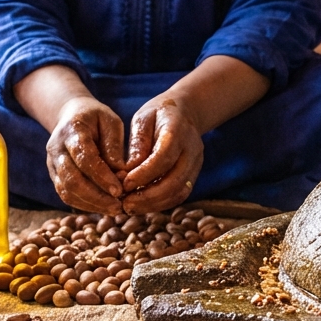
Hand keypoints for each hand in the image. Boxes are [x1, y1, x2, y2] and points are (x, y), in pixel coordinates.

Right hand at [47, 96, 125, 214]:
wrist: (70, 115)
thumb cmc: (96, 118)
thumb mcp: (111, 122)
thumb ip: (114, 146)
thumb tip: (121, 173)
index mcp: (72, 131)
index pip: (84, 158)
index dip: (101, 177)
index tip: (119, 190)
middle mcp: (57, 148)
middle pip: (72, 179)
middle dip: (96, 196)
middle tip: (118, 206)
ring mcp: (52, 163)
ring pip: (66, 191)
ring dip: (91, 204)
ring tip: (113, 210)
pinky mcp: (54, 175)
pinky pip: (66, 195)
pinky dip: (84, 205)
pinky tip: (102, 207)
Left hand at [122, 96, 203, 213]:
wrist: (185, 112)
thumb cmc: (158, 114)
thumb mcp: (142, 119)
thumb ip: (137, 143)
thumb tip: (127, 171)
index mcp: (178, 130)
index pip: (164, 157)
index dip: (144, 174)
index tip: (124, 184)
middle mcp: (192, 149)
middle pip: (175, 181)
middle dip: (148, 197)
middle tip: (124, 203)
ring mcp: (196, 164)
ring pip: (179, 192)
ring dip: (154, 204)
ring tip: (130, 207)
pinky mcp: (193, 175)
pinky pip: (179, 195)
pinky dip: (160, 204)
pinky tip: (142, 205)